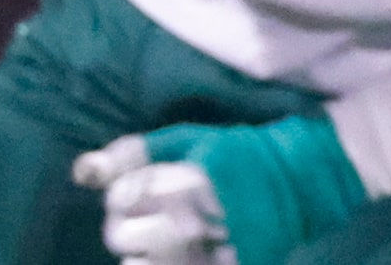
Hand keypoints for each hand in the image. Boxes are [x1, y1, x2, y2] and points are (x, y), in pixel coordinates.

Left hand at [76, 115, 367, 264]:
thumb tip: (82, 171)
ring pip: (138, 264)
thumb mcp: (195, 138)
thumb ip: (138, 152)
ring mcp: (205, 250)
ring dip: (144, 254)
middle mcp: (191, 218)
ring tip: (166, 241)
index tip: (143, 191)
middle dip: (128, 226)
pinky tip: (173, 256)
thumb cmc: (245, 154)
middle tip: (153, 219)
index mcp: (184, 180)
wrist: (308, 180)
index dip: (125, 194)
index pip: (120, 196)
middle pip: (121, 235)